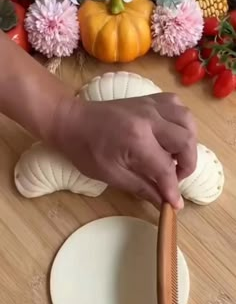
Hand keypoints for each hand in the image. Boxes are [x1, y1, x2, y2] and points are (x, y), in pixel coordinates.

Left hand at [55, 93, 196, 208]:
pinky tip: (171, 134)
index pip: (166, 168)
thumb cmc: (85, 150)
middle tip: (174, 177)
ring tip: (175, 156)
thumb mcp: (111, 174)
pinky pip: (177, 106)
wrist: (71, 120)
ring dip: (188, 142)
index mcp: (137, 140)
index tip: (174, 204)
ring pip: (187, 120)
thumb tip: (164, 201)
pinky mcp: (149, 99)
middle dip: (187, 165)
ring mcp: (150, 105)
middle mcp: (149, 119)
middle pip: (186, 140)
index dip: (172, 189)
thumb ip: (141, 187)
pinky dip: (181, 122)